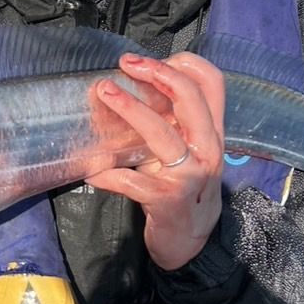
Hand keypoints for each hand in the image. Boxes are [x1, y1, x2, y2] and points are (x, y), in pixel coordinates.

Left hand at [85, 52, 224, 270]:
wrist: (188, 243)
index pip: (213, 84)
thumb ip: (171, 123)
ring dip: (130, 109)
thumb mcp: (185, 152)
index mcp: (212, 132)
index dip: (184, 63)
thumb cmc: (182, 190)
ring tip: (103, 93)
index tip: (147, 60)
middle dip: (156, 74)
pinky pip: (131, 181)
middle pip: (190, 98)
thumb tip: (130, 87)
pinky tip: (90, 170)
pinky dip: (107, 174)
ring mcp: (189, 175)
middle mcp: (207, 149)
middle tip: (124, 65)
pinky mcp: (166, 200)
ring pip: (162, 134)